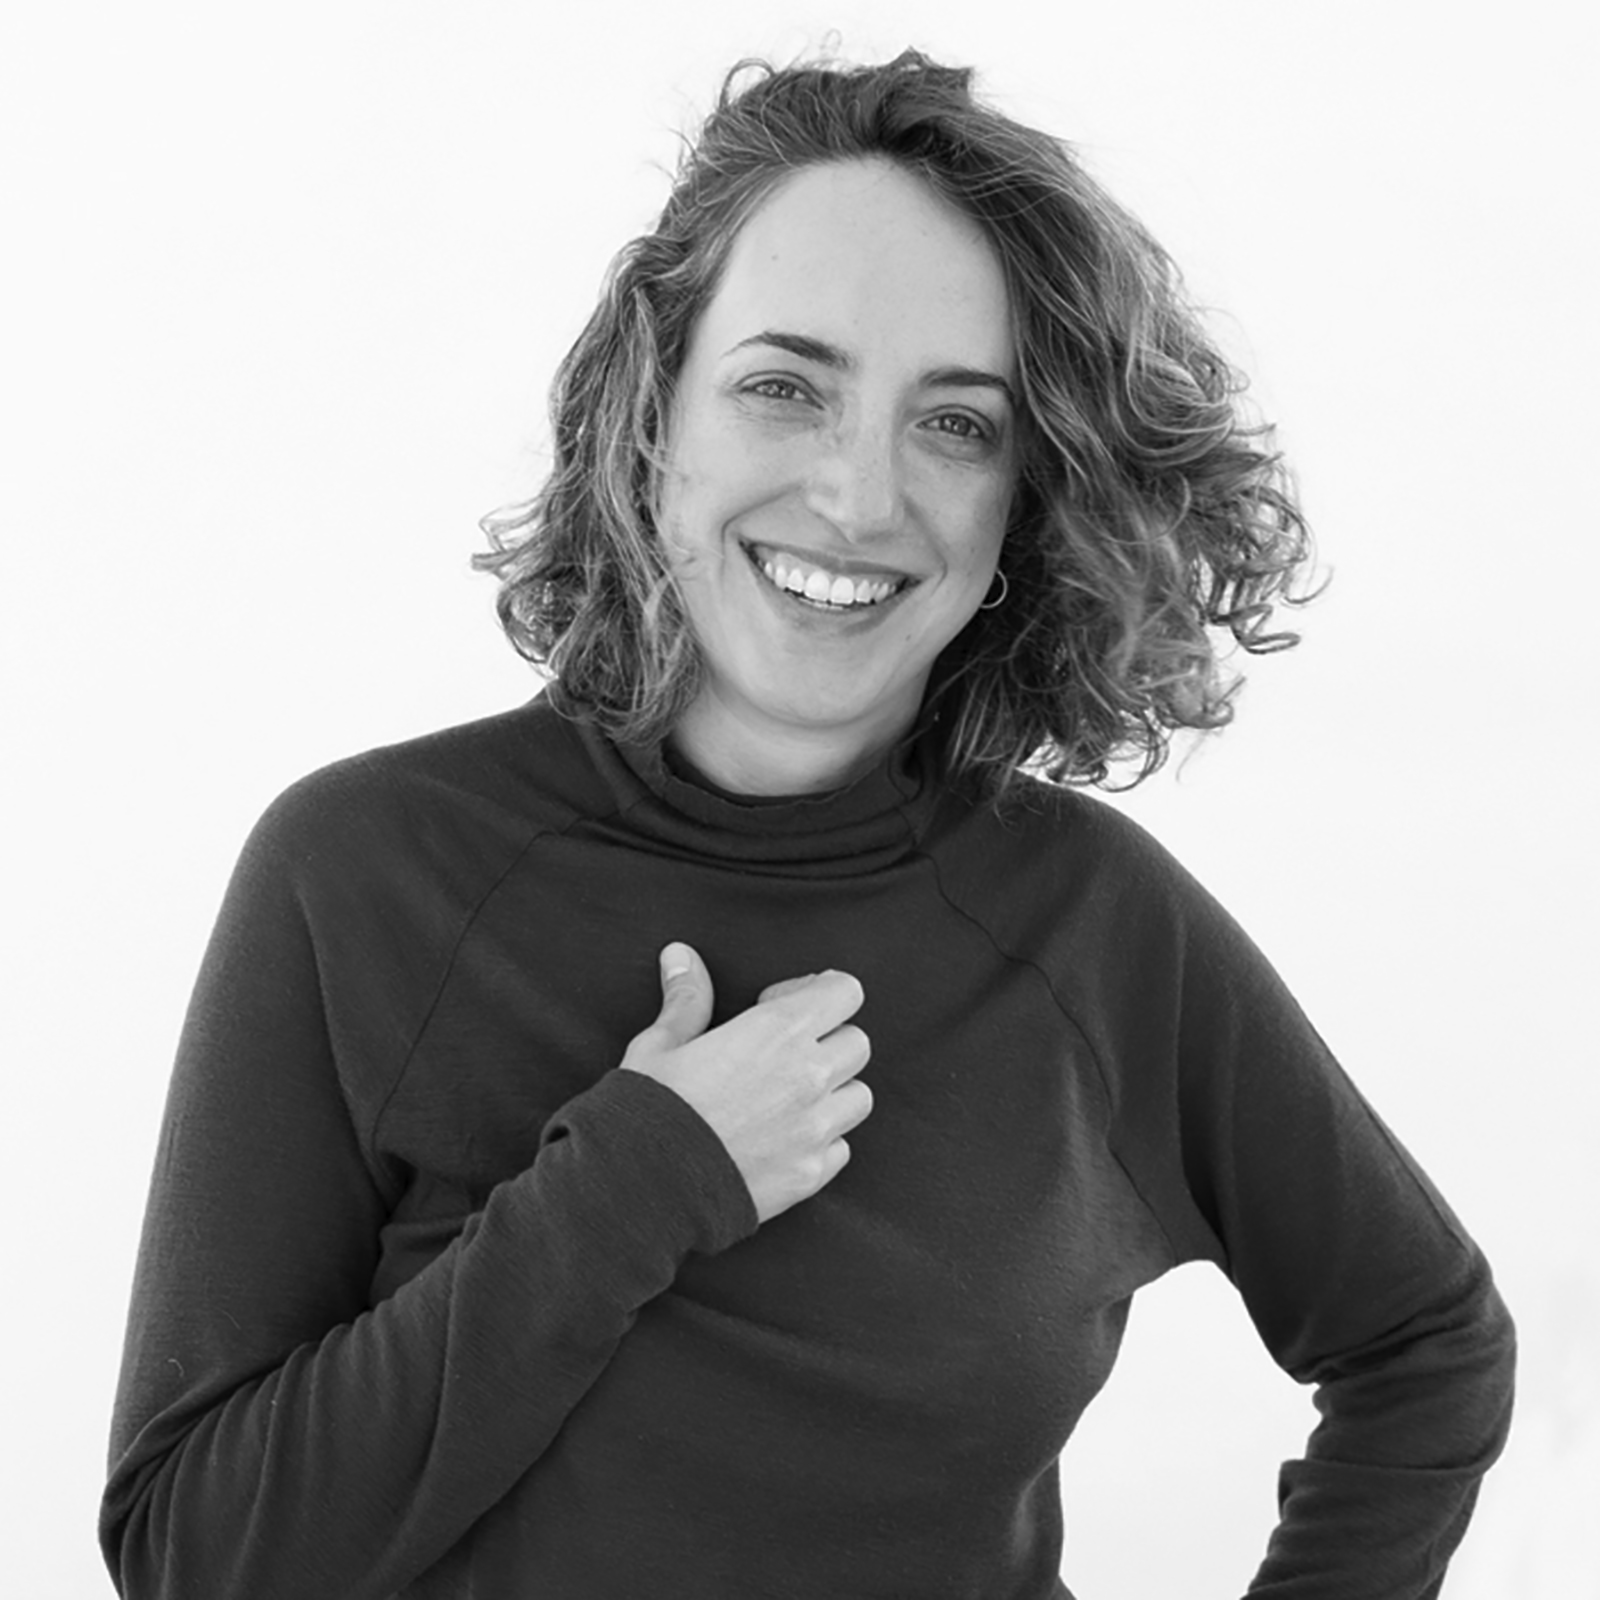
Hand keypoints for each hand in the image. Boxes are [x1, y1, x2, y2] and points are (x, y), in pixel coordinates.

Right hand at [618, 943, 872, 1224]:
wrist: (643, 1190)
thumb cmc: (648, 1110)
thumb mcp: (659, 1046)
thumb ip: (686, 999)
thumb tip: (680, 954)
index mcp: (777, 1031)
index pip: (845, 991)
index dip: (817, 993)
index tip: (780, 1006)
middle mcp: (808, 1076)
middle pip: (857, 1042)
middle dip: (828, 1040)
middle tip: (784, 1054)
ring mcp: (815, 1129)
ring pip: (859, 1096)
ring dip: (833, 1092)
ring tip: (788, 1099)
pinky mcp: (812, 1174)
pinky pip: (842, 1147)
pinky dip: (822, 1140)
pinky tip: (783, 1140)